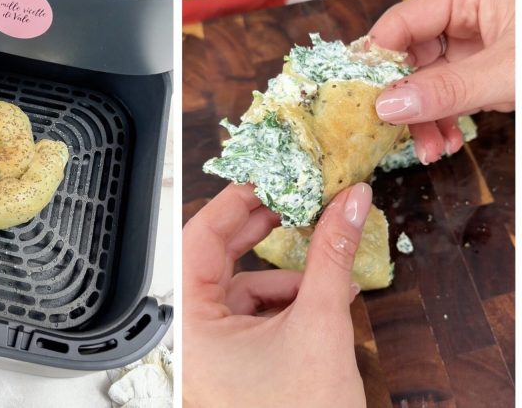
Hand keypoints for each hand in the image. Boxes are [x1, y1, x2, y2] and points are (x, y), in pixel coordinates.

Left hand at [182, 183, 371, 407]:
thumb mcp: (320, 324)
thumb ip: (331, 257)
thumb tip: (349, 203)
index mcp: (192, 324)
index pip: (200, 237)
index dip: (236, 202)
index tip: (268, 176)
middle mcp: (191, 336)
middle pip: (217, 259)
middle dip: (262, 232)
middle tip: (295, 200)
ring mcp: (210, 352)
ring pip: (241, 287)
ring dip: (284, 274)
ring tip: (326, 269)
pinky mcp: (232, 363)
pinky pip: (252, 314)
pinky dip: (285, 302)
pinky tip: (318, 301)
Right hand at [370, 0, 514, 163]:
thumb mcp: (506, 76)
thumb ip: (445, 91)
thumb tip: (383, 106)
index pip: (400, 23)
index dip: (375, 60)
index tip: (358, 99)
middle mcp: (467, 15)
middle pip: (410, 55)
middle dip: (405, 100)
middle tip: (397, 136)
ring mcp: (478, 44)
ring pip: (427, 80)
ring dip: (423, 118)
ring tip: (431, 152)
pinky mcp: (487, 71)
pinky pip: (448, 93)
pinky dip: (443, 120)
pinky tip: (447, 143)